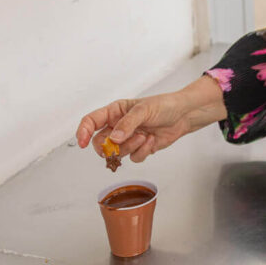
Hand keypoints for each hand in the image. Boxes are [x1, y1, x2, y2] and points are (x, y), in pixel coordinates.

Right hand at [75, 92, 192, 163]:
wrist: (183, 115)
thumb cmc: (164, 106)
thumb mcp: (144, 110)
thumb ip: (128, 124)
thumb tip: (114, 139)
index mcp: (114, 112)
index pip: (91, 121)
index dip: (83, 132)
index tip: (82, 143)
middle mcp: (118, 126)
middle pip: (100, 143)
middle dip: (110, 146)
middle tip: (121, 143)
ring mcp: (128, 139)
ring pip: (117, 153)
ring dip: (130, 147)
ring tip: (145, 136)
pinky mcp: (139, 148)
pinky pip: (133, 158)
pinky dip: (143, 151)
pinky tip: (152, 140)